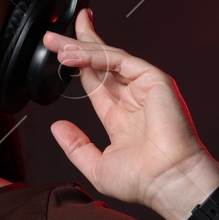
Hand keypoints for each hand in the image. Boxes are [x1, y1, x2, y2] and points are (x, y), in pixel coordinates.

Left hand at [44, 10, 218, 219]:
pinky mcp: (154, 79)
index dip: (77, 66)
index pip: (95, 82)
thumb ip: (76, 146)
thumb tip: (56, 127)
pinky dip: (95, 55)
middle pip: (100, 63)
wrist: (168, 182)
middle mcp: (133, 98)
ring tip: (55, 43)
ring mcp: (145, 86)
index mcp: (121, 117)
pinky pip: (119, 60)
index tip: (56, 54)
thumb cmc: (143, 181)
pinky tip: (73, 55)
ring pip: (108, 58)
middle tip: (50, 37)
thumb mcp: (96, 166)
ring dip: (80, 47)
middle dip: (76, 46)